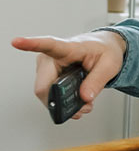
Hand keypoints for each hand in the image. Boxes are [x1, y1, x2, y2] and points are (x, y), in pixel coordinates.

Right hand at [12, 31, 127, 119]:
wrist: (104, 49)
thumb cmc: (105, 51)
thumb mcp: (110, 65)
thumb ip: (97, 81)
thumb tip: (84, 97)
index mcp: (67, 47)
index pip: (47, 45)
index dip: (30, 44)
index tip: (16, 42)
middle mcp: (50, 58)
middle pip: (43, 87)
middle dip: (60, 102)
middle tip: (83, 108)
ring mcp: (47, 69)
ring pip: (46, 94)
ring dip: (63, 104)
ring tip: (84, 105)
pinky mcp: (48, 78)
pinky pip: (50, 95)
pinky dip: (63, 103)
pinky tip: (78, 104)